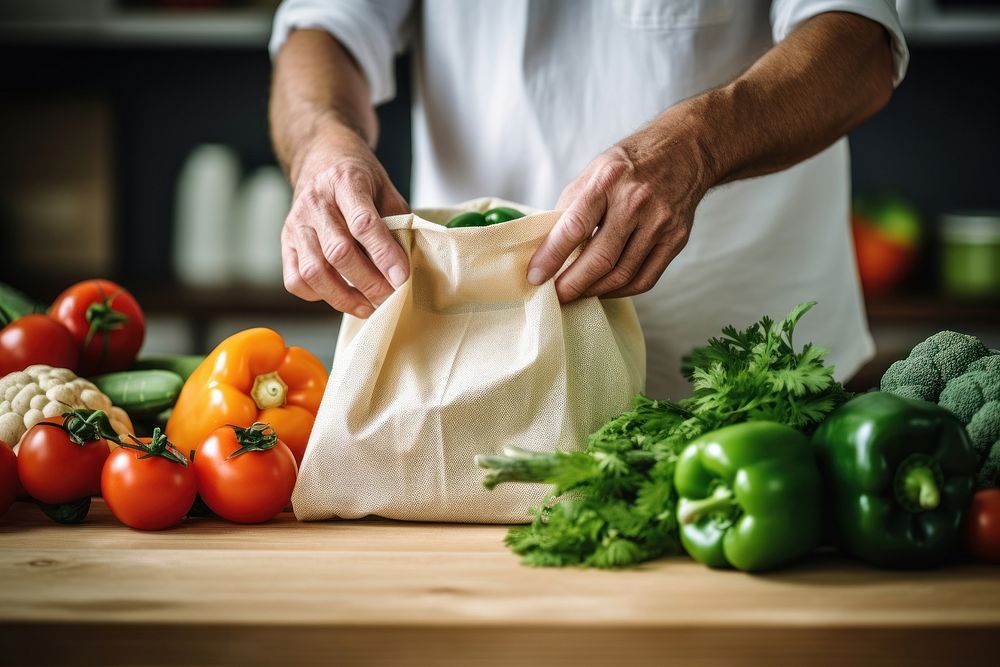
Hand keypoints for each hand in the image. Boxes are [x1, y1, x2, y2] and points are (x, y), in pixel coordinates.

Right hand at [281, 125, 409, 317]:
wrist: (320, 158)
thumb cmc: (358, 177)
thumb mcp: (385, 186)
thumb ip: (398, 219)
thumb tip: (411, 260)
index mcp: (345, 182)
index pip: (363, 223)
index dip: (384, 255)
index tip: (402, 278)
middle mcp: (315, 202)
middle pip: (339, 253)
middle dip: (369, 283)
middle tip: (391, 297)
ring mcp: (296, 224)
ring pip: (314, 271)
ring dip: (344, 297)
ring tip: (369, 306)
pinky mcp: (286, 242)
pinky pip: (295, 280)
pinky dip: (318, 295)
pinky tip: (340, 295)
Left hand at [526, 113, 712, 302]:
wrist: (684, 151)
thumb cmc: (629, 165)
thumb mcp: (593, 172)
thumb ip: (570, 208)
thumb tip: (546, 248)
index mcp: (608, 181)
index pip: (574, 226)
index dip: (552, 256)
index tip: (535, 277)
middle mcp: (636, 202)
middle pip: (600, 258)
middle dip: (571, 285)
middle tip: (554, 296)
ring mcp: (660, 222)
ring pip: (622, 275)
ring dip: (594, 291)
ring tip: (576, 294)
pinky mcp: (676, 239)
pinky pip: (644, 279)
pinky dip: (620, 291)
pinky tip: (605, 289)